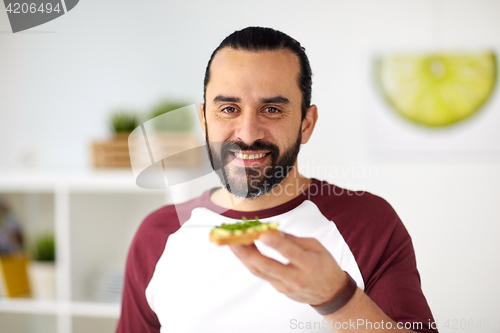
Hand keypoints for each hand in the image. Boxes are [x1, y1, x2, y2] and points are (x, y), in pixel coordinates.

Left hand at [229, 232, 347, 305]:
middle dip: (247, 252)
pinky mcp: (279, 289)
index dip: (275, 244)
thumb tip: (274, 232)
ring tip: (232, 243)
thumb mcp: (316, 246)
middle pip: (266, 266)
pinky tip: (243, 251)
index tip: (262, 234)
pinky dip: (251, 262)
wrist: (331, 293)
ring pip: (259, 271)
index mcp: (309, 264)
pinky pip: (262, 274)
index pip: (289, 253)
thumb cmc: (324, 265)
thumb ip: (294, 240)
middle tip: (234, 238)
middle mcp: (295, 278)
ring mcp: (285, 286)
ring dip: (243, 257)